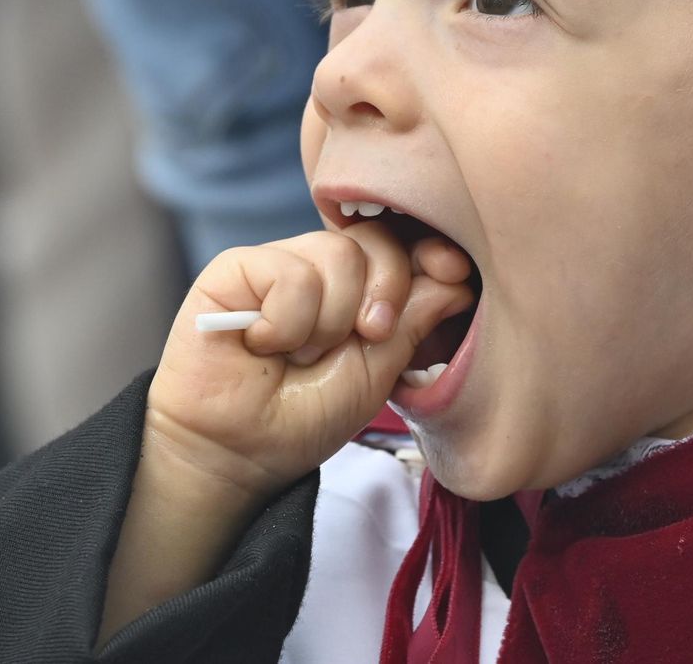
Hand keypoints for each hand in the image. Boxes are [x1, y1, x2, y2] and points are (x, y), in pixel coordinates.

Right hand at [148, 223, 474, 501]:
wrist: (238, 452)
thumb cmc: (303, 417)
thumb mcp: (376, 372)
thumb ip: (411, 321)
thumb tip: (456, 277)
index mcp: (357, 290)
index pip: (401, 246)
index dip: (428, 253)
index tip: (453, 271)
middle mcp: (319, 269)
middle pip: (374, 240)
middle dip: (385, 290)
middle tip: (367, 336)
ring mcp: (278, 264)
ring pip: (336, 254)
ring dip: (329, 321)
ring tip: (300, 354)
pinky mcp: (236, 268)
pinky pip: (290, 273)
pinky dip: (287, 322)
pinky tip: (263, 345)